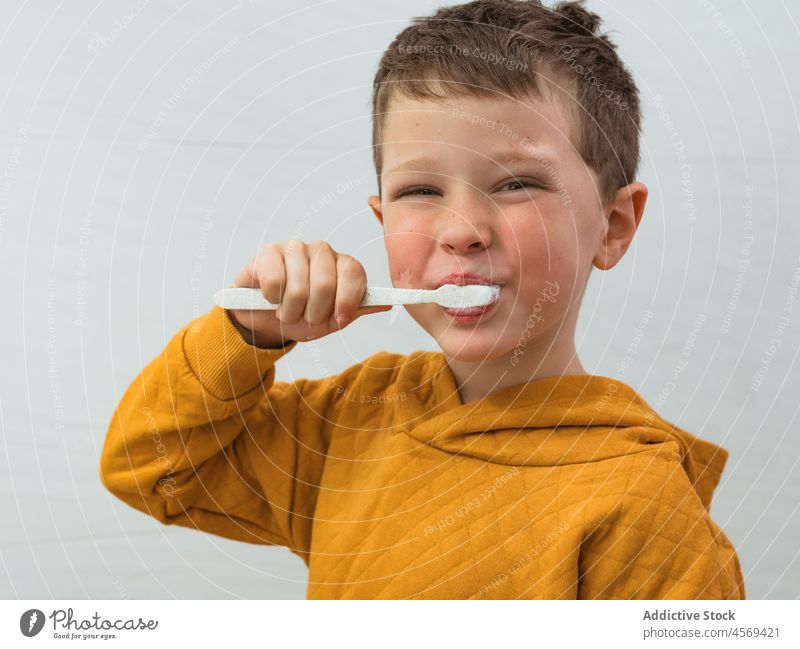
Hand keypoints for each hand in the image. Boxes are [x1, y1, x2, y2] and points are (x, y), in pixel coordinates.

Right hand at [227, 240, 391, 347]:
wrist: (265, 317)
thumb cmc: (302, 315)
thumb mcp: (331, 320)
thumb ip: (355, 310)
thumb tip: (386, 304)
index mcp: (343, 266)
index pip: (355, 273)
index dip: (348, 300)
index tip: (340, 319)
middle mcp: (323, 252)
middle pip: (326, 284)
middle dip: (313, 313)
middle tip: (304, 317)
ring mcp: (296, 248)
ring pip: (299, 287)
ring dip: (290, 311)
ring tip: (286, 311)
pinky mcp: (270, 251)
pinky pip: (275, 281)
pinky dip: (272, 299)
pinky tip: (271, 297)